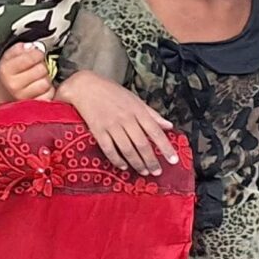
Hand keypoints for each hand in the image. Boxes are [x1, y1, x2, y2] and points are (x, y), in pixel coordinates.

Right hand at [0, 42, 54, 103]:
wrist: (2, 94)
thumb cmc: (8, 75)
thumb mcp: (8, 58)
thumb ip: (19, 49)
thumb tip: (34, 47)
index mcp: (6, 70)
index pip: (31, 57)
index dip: (37, 53)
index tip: (37, 54)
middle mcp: (14, 85)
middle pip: (41, 69)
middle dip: (41, 66)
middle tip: (36, 68)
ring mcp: (23, 98)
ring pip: (46, 82)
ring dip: (45, 78)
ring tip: (38, 78)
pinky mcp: (33, 105)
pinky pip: (49, 94)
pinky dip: (48, 90)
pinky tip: (39, 88)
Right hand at [56, 71, 184, 175]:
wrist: (85, 86)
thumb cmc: (112, 92)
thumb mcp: (135, 99)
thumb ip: (152, 114)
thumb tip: (169, 126)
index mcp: (137, 110)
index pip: (155, 131)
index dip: (165, 147)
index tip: (173, 160)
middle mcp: (126, 118)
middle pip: (142, 144)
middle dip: (151, 160)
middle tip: (157, 172)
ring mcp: (111, 125)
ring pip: (127, 149)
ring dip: (137, 163)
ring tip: (144, 171)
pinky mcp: (98, 130)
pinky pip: (109, 149)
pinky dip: (117, 160)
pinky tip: (124, 166)